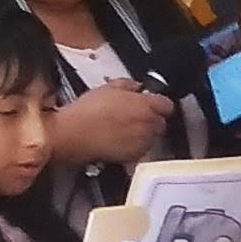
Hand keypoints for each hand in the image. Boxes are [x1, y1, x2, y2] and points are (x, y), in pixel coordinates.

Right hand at [50, 81, 173, 166]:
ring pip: (151, 137)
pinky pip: (141, 150)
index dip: (156, 103)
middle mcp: (149, 124)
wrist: (74, 135)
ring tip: (122, 129)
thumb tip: (135, 86)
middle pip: (160, 122)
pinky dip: (134, 146)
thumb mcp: (108, 88)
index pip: (166, 104)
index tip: (149, 103)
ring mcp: (143, 142)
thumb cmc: (87, 112)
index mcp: (146, 105)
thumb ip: (128, 85)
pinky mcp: (134, 156)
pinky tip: (118, 140)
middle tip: (132, 116)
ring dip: (143, 133)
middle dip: (149, 119)